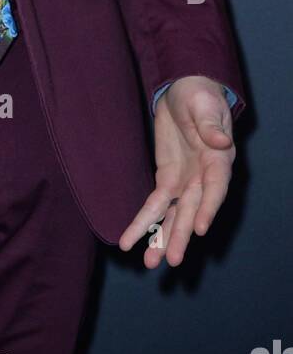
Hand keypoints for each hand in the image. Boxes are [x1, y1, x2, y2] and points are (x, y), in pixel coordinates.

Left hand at [119, 76, 234, 268]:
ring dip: (162, 239)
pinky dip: (145, 222)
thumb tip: (221, 140)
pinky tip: (133, 241)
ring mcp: (186, 181)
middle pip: (192, 210)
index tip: (200, 228)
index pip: (215, 188)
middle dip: (182, 235)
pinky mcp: (168, 179)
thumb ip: (211, 124)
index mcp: (218, 160)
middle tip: (172, 259)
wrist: (184, 89)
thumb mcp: (204, 104)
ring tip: (150, 263)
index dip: (209, 208)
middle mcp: (204, 177)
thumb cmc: (199, 96)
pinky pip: (156, 205)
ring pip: (174, 216)